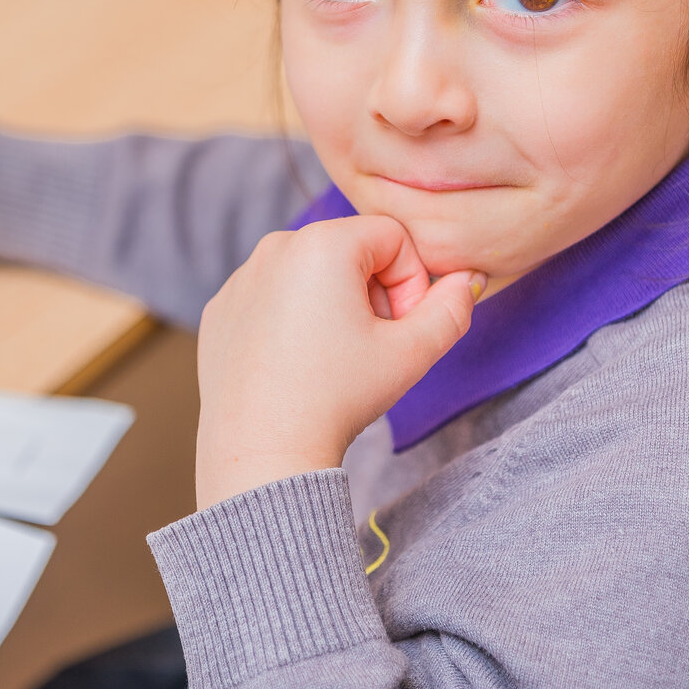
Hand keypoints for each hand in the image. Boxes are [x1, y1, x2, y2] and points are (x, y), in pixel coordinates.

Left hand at [194, 215, 481, 508]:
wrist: (263, 450)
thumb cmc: (338, 397)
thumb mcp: (411, 353)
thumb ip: (452, 308)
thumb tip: (467, 279)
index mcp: (322, 242)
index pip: (393, 238)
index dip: (411, 284)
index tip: (400, 332)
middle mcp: (275, 247)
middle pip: (351, 251)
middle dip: (373, 293)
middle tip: (370, 347)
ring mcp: (242, 277)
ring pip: (310, 273)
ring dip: (333, 305)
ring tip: (332, 358)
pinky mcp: (221, 308)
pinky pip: (271, 297)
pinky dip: (290, 321)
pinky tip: (295, 365)